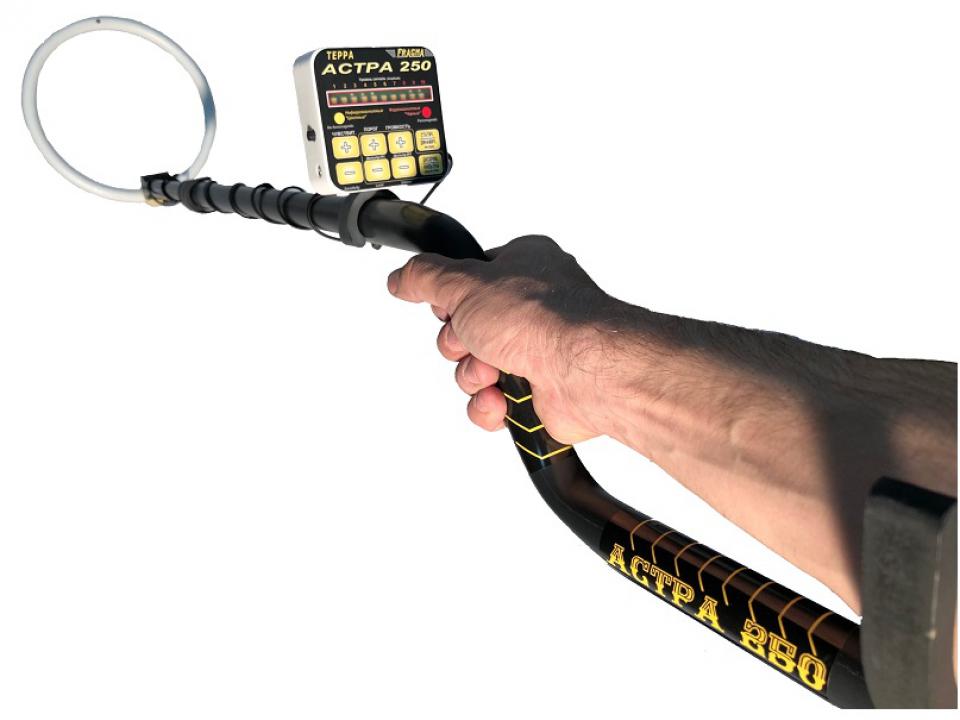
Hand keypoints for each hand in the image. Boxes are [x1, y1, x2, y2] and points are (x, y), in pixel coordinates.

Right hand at [387, 236, 616, 443]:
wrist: (584, 371)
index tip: (449, 307)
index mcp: (521, 267)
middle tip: (476, 340)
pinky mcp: (537, 391)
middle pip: (464, 331)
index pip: (466, 282)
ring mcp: (535, 351)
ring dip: (474, 376)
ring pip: (474, 370)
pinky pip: (492, 403)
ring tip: (495, 371)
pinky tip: (503, 398)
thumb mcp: (466, 283)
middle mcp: (530, 308)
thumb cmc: (543, 318)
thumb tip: (401, 277)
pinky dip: (491, 405)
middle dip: (461, 344)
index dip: (451, 301)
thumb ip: (426, 277)